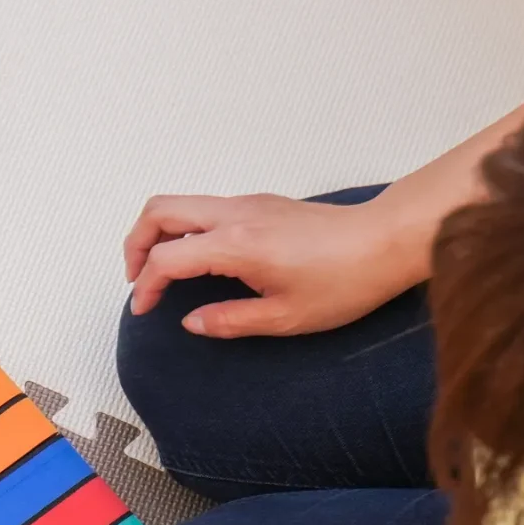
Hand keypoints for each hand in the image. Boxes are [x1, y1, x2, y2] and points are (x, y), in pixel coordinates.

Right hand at [123, 191, 421, 337]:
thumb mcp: (286, 317)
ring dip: (159, 233)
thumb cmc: (346, 280)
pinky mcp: (261, 204)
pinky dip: (186, 229)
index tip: (145, 309)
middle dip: (135, 243)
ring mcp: (248, 204)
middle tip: (137, 278)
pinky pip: (206, 208)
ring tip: (162, 269)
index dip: (146, 286)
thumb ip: (229, 320)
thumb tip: (191, 321)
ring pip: (181, 203)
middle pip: (159, 211)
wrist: (388, 240)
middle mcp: (235, 215)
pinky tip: (200, 259)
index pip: (166, 257)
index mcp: (236, 245)